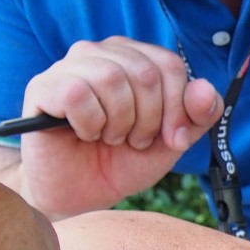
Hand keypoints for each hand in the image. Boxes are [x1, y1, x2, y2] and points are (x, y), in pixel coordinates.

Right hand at [19, 37, 222, 217]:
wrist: (80, 196)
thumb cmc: (121, 162)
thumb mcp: (170, 141)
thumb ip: (196, 116)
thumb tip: (206, 89)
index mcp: (134, 58)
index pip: (170, 65)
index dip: (179, 107)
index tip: (173, 139)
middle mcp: (101, 53)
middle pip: (144, 72)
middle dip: (149, 120)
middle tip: (135, 141)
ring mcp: (69, 66)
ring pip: (111, 78)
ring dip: (119, 122)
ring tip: (110, 138)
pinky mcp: (43, 87)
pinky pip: (77, 93)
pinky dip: (89, 124)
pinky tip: (85, 135)